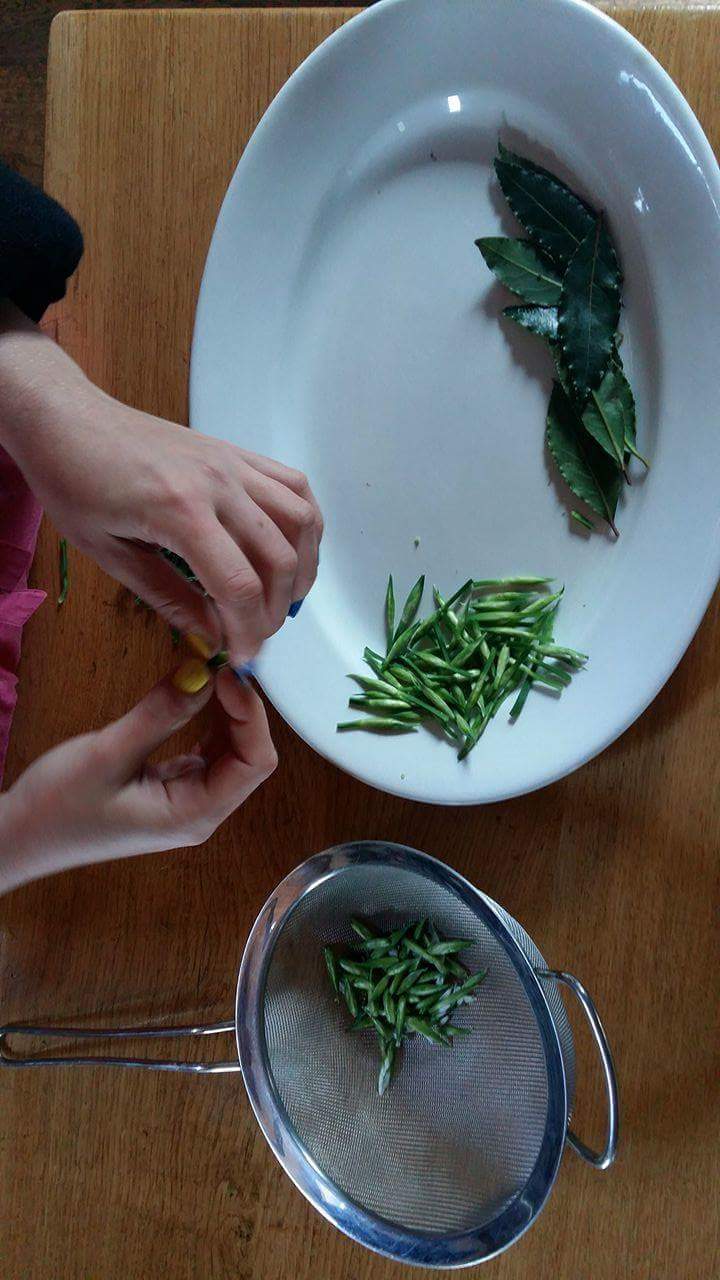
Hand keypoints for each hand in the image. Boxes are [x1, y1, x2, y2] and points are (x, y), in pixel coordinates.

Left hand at [0, 304, 322, 663]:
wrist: (68, 419)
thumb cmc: (73, 481)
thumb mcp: (109, 553)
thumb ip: (167, 597)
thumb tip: (212, 635)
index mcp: (180, 511)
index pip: (239, 585)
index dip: (248, 631)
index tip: (241, 657)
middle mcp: (218, 483)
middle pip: (279, 558)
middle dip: (276, 609)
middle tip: (256, 634)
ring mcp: (232, 463)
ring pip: (300, 520)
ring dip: (303, 567)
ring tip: (284, 598)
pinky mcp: (235, 452)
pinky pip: (293, 485)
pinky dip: (304, 523)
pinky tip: (292, 549)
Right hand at [0, 667, 276, 892]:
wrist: (17, 837)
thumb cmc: (57, 807)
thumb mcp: (108, 754)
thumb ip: (161, 714)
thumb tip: (204, 672)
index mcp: (195, 814)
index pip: (254, 762)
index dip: (251, 714)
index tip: (225, 672)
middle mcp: (201, 812)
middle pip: (248, 756)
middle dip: (241, 708)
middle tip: (217, 662)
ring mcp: (187, 801)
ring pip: (229, 751)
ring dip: (225, 711)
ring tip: (207, 670)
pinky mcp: (170, 789)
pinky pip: (205, 751)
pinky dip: (206, 720)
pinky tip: (194, 693)